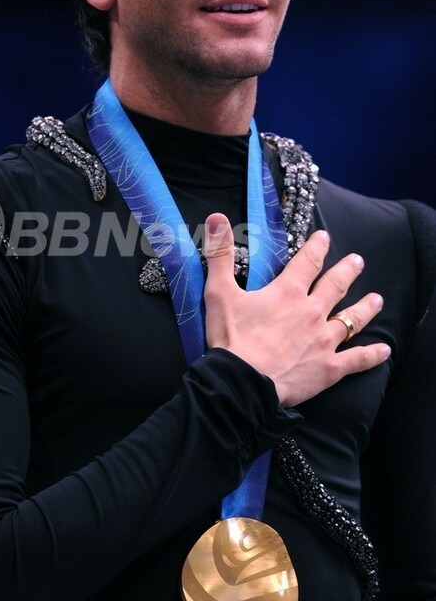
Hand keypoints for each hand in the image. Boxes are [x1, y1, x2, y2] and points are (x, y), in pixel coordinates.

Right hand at [202, 213, 390, 406]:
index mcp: (287, 293)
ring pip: (351, 320)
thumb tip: (216, 219)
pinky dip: (372, 355)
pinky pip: (356, 359)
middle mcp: (312, 312)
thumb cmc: (231, 337)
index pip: (307, 262)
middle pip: (335, 286)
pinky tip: (384, 350)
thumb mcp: (218, 291)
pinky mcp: (329, 368)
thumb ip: (220, 254)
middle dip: (347, 271)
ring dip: (365, 308)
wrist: (242, 382)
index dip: (316, 247)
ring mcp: (324, 340)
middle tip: (358, 261)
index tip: (325, 237)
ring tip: (377, 299)